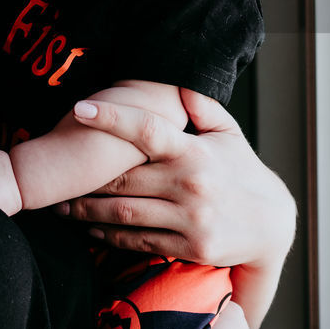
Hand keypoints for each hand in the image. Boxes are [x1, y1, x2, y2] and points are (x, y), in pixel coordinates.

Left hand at [63, 88, 294, 328]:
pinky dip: (110, 235)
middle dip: (85, 178)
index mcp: (194, 151)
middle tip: (58, 173)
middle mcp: (190, 184)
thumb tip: (178, 82)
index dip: (112, 117)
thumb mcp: (228, 134)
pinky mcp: (189, 246)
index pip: (148, 129)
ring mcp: (190, 218)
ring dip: (88, 211)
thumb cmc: (242, 172)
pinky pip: (138, 240)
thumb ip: (201, 106)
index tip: (80, 108)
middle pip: (123, 178)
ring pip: (124, 213)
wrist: (272, 226)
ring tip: (63, 206)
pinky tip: (92, 229)